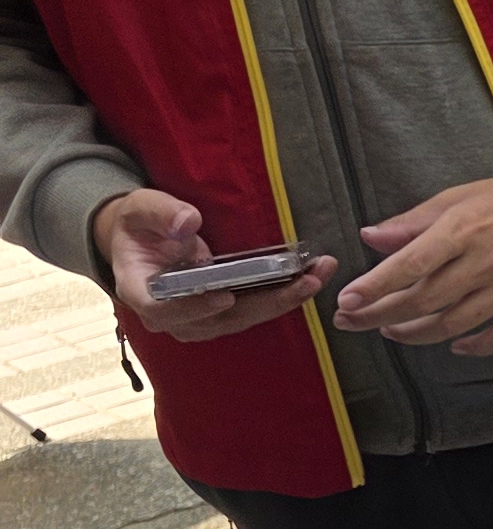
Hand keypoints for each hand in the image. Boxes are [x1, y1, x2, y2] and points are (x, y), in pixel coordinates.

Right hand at [89, 189, 332, 342]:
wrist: (143, 238)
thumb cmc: (139, 224)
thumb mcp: (141, 208)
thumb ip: (162, 214)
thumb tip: (188, 223)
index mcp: (140, 291)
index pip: (164, 309)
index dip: (194, 308)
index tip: (225, 297)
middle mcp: (169, 314)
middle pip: (218, 320)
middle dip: (266, 303)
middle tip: (305, 281)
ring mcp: (196, 318)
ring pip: (241, 319)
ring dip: (283, 300)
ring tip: (317, 276)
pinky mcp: (219, 314)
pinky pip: (251, 311)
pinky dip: (281, 296)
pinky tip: (310, 278)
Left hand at [334, 153, 492, 355]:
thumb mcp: (465, 194)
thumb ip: (416, 220)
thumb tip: (372, 237)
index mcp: (466, 229)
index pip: (409, 265)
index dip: (375, 286)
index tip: (347, 300)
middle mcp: (487, 262)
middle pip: (424, 300)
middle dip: (381, 314)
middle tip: (351, 322)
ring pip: (455, 323)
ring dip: (416, 333)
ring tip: (391, 332)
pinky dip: (474, 346)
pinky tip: (454, 344)